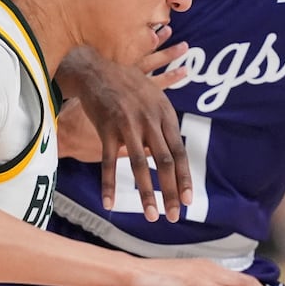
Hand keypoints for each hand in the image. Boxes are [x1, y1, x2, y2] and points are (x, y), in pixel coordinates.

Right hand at [59, 38, 192, 221]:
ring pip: (139, 165)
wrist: (96, 69)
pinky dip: (109, 184)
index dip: (184, 178)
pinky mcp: (106, 128)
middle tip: (174, 216)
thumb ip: (163, 125)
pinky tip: (110, 204)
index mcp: (165, 114)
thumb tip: (172, 152)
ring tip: (151, 216)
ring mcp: (128, 124)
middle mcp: (150, 120)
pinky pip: (108, 161)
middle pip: (164, 162)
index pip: (179, 153)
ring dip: (146, 193)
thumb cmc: (127, 84)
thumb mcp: (154, 98)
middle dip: (171, 192)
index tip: (188, 201)